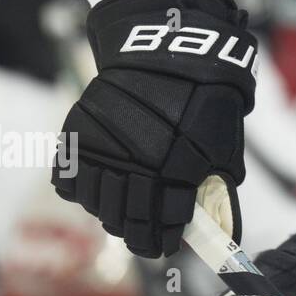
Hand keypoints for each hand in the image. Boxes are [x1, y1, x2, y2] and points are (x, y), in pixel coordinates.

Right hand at [51, 0, 257, 257]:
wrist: (168, 49)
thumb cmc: (205, 95)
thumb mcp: (224, 140)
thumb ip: (217, 182)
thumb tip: (220, 220)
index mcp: (175, 171)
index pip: (162, 225)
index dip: (163, 241)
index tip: (165, 245)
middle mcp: (135, 166)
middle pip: (126, 222)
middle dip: (137, 234)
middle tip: (144, 235)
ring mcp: (103, 152)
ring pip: (98, 206)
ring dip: (112, 214)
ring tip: (125, 209)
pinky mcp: (79, 137)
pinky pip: (71, 182)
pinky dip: (84, 189)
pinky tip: (102, 184)